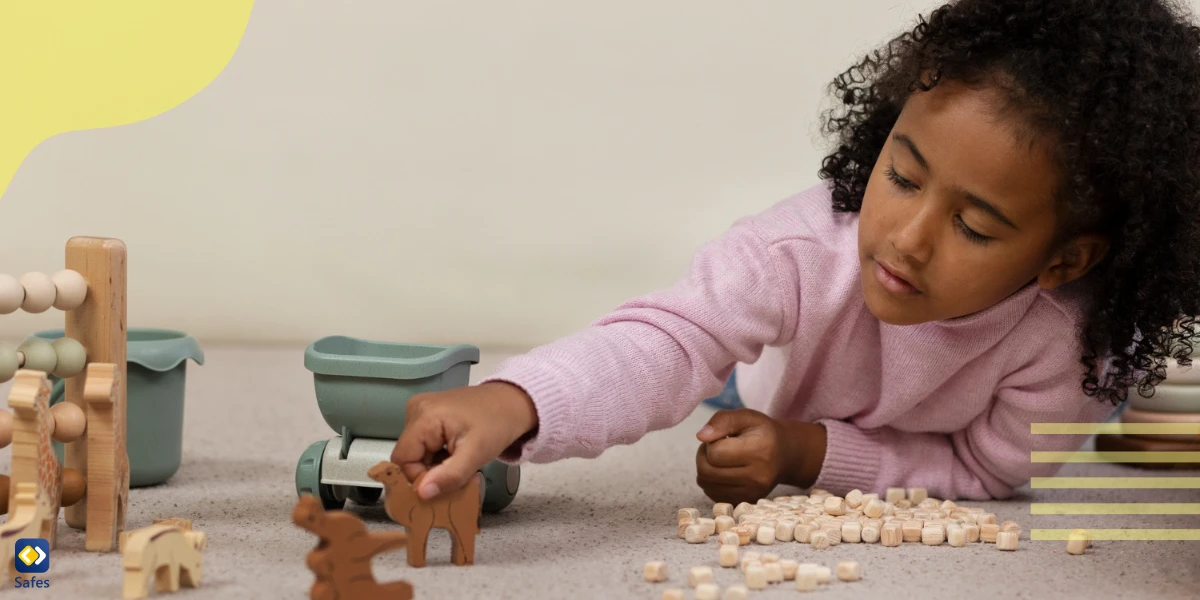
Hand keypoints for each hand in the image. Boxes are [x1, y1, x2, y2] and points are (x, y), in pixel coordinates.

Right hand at [391, 381, 537, 500]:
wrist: (512, 402)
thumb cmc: (497, 425)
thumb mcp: (476, 454)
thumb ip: (449, 476)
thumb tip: (421, 493)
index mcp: (424, 416)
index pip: (403, 459)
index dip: (420, 477)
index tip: (447, 483)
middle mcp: (416, 409)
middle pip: (409, 456)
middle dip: (431, 472)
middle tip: (459, 477)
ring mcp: (420, 409)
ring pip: (417, 452)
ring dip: (436, 465)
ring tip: (461, 463)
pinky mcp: (428, 413)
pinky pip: (423, 443)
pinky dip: (438, 455)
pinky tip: (457, 454)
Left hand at [694, 408, 786, 503]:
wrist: (784, 455)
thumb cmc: (762, 433)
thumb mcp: (746, 417)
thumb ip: (722, 420)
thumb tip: (701, 436)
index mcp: (760, 451)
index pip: (715, 453)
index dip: (711, 443)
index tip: (722, 438)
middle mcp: (758, 477)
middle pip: (706, 471)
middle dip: (704, 456)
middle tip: (716, 447)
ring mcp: (752, 493)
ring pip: (706, 484)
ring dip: (706, 469)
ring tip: (720, 458)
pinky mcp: (745, 501)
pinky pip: (712, 494)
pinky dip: (712, 481)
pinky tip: (724, 471)